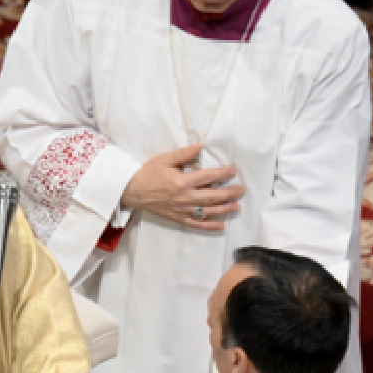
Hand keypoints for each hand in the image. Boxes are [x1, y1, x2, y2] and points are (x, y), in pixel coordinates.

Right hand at [120, 144, 243, 230]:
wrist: (132, 191)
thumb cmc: (148, 173)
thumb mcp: (164, 159)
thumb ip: (184, 154)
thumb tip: (201, 146)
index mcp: (182, 181)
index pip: (208, 177)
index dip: (222, 173)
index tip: (233, 171)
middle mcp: (185, 197)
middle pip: (212, 196)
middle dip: (229, 193)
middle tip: (241, 190)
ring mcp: (182, 210)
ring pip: (208, 211)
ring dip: (224, 209)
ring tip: (236, 206)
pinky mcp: (177, 218)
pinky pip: (196, 224)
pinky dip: (209, 226)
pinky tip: (221, 225)